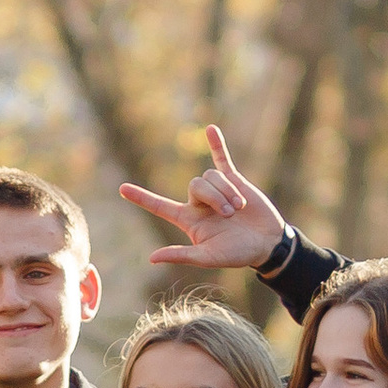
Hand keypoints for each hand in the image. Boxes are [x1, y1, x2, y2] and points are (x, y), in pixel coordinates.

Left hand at [118, 125, 292, 271]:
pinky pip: (221, 159)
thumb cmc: (237, 255)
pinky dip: (216, 144)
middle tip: (229, 215)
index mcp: (189, 220)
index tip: (122, 189)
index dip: (142, 198)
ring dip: (225, 191)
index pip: (160, 206)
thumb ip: (181, 255)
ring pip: (210, 176)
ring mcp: (216, 189)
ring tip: (239, 208)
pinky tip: (211, 129)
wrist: (266, 243)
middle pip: (195, 185)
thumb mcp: (207, 258)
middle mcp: (199, 203)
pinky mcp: (233, 180)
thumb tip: (152, 258)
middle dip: (214, 197)